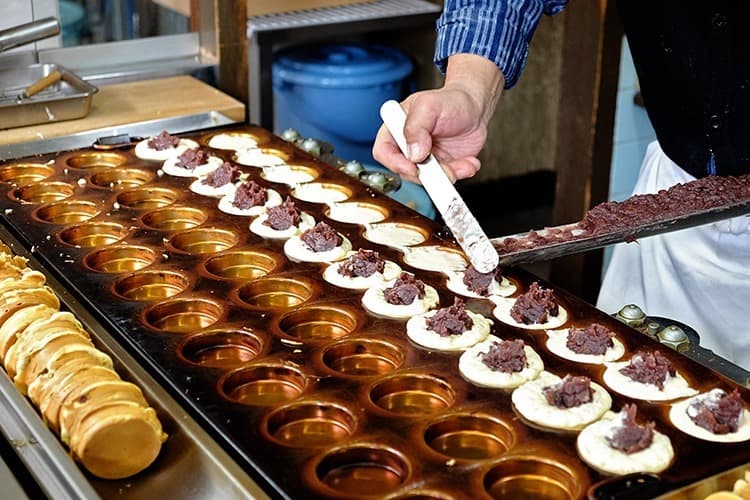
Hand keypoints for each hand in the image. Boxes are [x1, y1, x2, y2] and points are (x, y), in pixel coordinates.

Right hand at [372, 54, 503, 183]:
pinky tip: (469, 162)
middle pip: (405, 171)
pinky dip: (461, 173)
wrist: (474, 106)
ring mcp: (425, 159)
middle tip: (445, 168)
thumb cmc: (449, 100)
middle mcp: (408, 147)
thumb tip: (413, 153)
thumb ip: (416, 126)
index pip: (383, 151)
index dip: (394, 163)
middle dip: (427, 174)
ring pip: (429, 180)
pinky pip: (448, 179)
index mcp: (396, 129)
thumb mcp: (429, 105)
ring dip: (448, 175)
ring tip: (465, 162)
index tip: (412, 166)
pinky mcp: (442, 167)